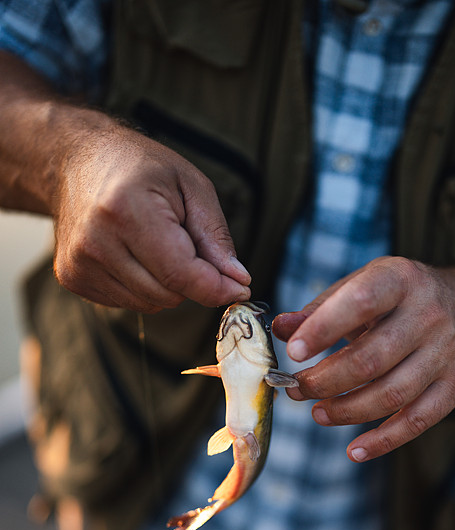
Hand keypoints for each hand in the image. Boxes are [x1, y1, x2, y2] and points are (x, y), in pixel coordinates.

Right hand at [54, 125, 250, 311]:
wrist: (77, 160)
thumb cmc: (141, 168)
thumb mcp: (191, 186)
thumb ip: (216, 236)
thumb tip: (238, 280)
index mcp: (126, 210)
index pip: (181, 273)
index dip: (216, 288)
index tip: (241, 288)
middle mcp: (97, 241)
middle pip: (169, 294)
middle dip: (190, 279)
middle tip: (185, 243)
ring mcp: (80, 263)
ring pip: (150, 304)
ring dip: (166, 284)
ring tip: (154, 243)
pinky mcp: (72, 278)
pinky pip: (128, 303)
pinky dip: (142, 286)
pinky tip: (132, 253)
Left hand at [273, 257, 454, 460]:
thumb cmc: (394, 299)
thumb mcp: (359, 287)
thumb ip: (318, 309)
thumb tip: (281, 329)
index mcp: (400, 279)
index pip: (361, 301)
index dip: (324, 329)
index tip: (292, 352)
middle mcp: (430, 313)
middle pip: (371, 359)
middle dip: (325, 381)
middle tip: (295, 389)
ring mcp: (447, 351)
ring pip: (392, 394)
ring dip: (347, 411)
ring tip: (317, 413)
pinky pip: (418, 420)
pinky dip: (384, 441)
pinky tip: (354, 450)